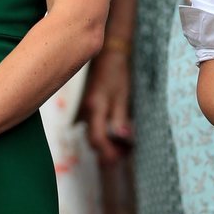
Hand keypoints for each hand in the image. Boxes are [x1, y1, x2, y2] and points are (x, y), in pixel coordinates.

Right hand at [79, 47, 132, 163]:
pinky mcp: (90, 108)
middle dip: (109, 150)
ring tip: (126, 144)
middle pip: (94, 140)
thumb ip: (120, 118)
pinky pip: (95, 126)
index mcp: (95, 108)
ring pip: (94, 134)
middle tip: (127, 152)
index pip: (97, 139)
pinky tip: (118, 131)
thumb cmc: (117, 73)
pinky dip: (106, 133)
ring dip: (108, 142)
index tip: (121, 158)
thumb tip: (122, 138)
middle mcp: (87, 111)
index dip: (108, 152)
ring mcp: (86, 110)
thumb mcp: (122, 95)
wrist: (109, 55)